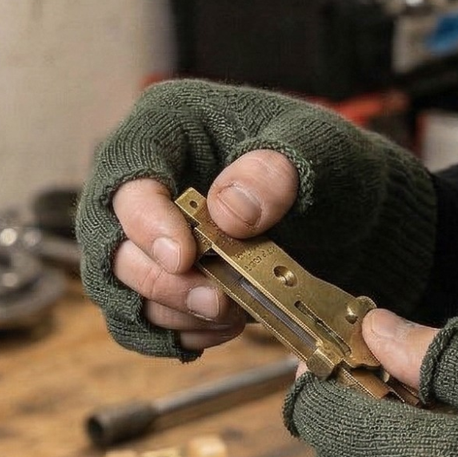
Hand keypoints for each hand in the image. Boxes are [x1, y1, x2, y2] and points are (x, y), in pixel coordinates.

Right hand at [76, 80, 437, 361]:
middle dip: (158, 279)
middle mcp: (144, 176)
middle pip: (110, 238)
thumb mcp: (317, 148)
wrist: (347, 207)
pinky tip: (224, 328)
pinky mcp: (162, 275)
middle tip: (215, 300)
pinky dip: (179, 333)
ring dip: (170, 312)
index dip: (143, 219)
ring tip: (230, 315)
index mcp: (167, 123)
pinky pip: (143, 318)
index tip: (184, 257)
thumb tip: (227, 212)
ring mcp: (147, 231)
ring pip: (120, 285)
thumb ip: (274, 172)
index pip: (127, 172)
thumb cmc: (327, 159)